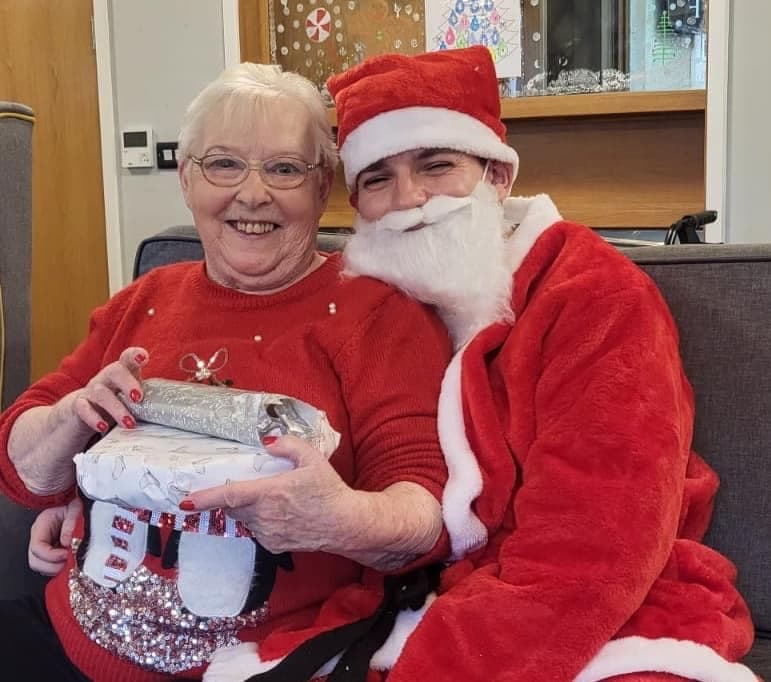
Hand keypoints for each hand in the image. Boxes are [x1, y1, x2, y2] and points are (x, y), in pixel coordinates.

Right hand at [28, 497, 81, 575]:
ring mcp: (44, 545)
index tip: (66, 554)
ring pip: (41, 566)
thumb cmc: (71, 503)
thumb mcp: (74, 509)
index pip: (37, 547)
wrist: (72, 501)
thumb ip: (70, 524)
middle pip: (35, 561)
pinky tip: (69, 563)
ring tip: (70, 563)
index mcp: (41, 526)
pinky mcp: (51, 551)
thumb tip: (67, 542)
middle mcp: (38, 537)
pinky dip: (59, 567)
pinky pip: (50, 565)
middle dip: (52, 566)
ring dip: (55, 568)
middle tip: (68, 563)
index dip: (51, 555)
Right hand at [61, 346, 147, 433]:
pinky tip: (102, 428)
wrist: (79, 414)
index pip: (128, 358)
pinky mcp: (78, 406)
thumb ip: (149, 400)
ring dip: (116, 408)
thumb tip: (182, 412)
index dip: (135, 355)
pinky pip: (83, 408)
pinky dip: (93, 418)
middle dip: (128, 382)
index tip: (144, 358)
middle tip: (139, 397)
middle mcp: (106, 378)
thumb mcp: (131, 399)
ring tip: (130, 423)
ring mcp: (91, 391)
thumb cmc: (114, 404)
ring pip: (101, 393)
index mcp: (122, 374)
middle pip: (115, 370)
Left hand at [182, 436, 357, 554]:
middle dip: (231, 497)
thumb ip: (288, 445)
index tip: (185, 501)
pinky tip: (279, 513)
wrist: (345, 524)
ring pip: (244, 519)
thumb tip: (268, 442)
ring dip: (247, 508)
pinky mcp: (273, 545)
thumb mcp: (313, 458)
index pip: (229, 496)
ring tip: (269, 498)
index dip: (205, 498)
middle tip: (241, 485)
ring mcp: (268, 533)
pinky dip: (259, 520)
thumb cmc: (329, 490)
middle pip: (233, 507)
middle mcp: (264, 516)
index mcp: (270, 493)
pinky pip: (256, 530)